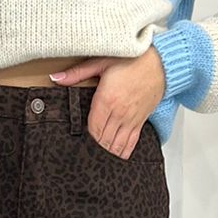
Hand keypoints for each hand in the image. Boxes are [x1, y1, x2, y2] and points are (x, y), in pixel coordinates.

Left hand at [49, 49, 165, 157]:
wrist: (161, 63)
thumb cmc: (133, 60)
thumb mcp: (101, 62)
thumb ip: (77, 73)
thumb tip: (56, 78)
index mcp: (107, 100)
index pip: (92, 129)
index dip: (85, 137)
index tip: (78, 139)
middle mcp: (120, 113)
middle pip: (103, 140)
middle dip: (94, 147)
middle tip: (85, 151)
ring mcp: (131, 119)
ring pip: (117, 145)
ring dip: (107, 152)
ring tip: (98, 157)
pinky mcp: (141, 121)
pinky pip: (131, 143)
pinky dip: (123, 151)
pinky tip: (117, 155)